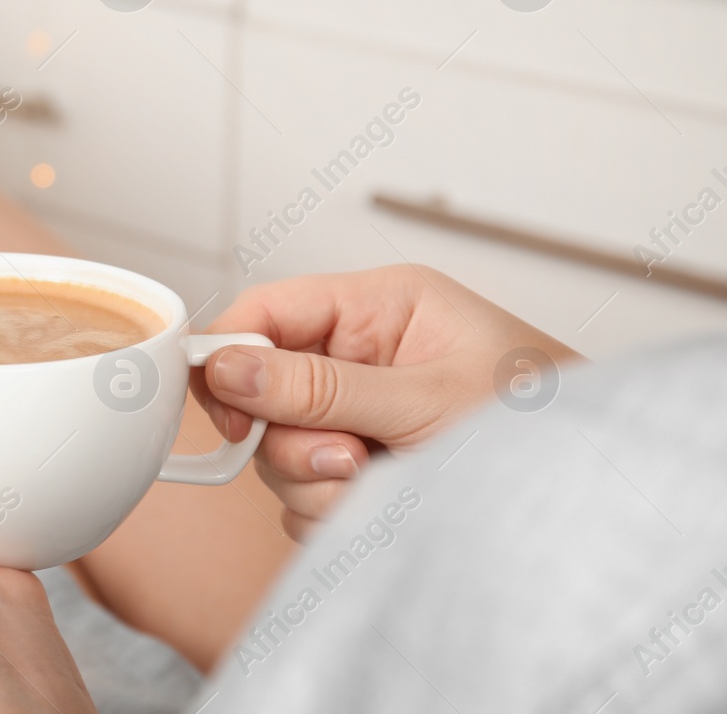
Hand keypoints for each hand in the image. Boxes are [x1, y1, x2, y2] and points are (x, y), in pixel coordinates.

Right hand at [190, 264, 576, 540]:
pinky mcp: (359, 471)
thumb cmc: (541, 425)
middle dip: (294, 437)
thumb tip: (229, 367)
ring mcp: (358, 416)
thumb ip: (322, 387)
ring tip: (383, 482)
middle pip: (262, 391)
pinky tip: (386, 505)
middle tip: (347, 459)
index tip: (224, 409)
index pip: (268, 311)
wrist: (595, 494)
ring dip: (317, 481)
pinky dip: (333, 512)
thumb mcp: (426, 398)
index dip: (230, 355)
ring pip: (279, 451)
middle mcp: (360, 356)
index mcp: (378, 307)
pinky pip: (304, 496)